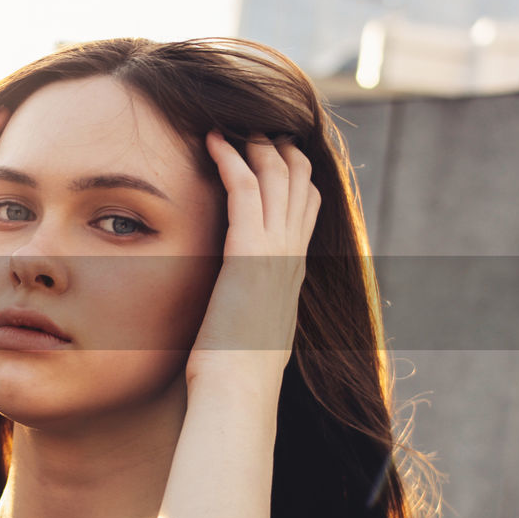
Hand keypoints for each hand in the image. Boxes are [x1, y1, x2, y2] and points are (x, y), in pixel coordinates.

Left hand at [185, 131, 319, 388]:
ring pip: (276, 176)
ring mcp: (275, 251)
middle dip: (278, 147)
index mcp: (293, 272)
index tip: (271, 151)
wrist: (240, 390)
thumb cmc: (237, 370)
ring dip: (253, 144)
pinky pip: (244, 189)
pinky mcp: (250, 252)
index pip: (306, 206)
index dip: (293, 173)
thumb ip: (252, 303)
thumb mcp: (252, 328)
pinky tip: (212, 141)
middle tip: (250, 127)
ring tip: (228, 127)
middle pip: (299, 181)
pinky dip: (229, 158)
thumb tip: (240, 303)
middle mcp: (292, 255)